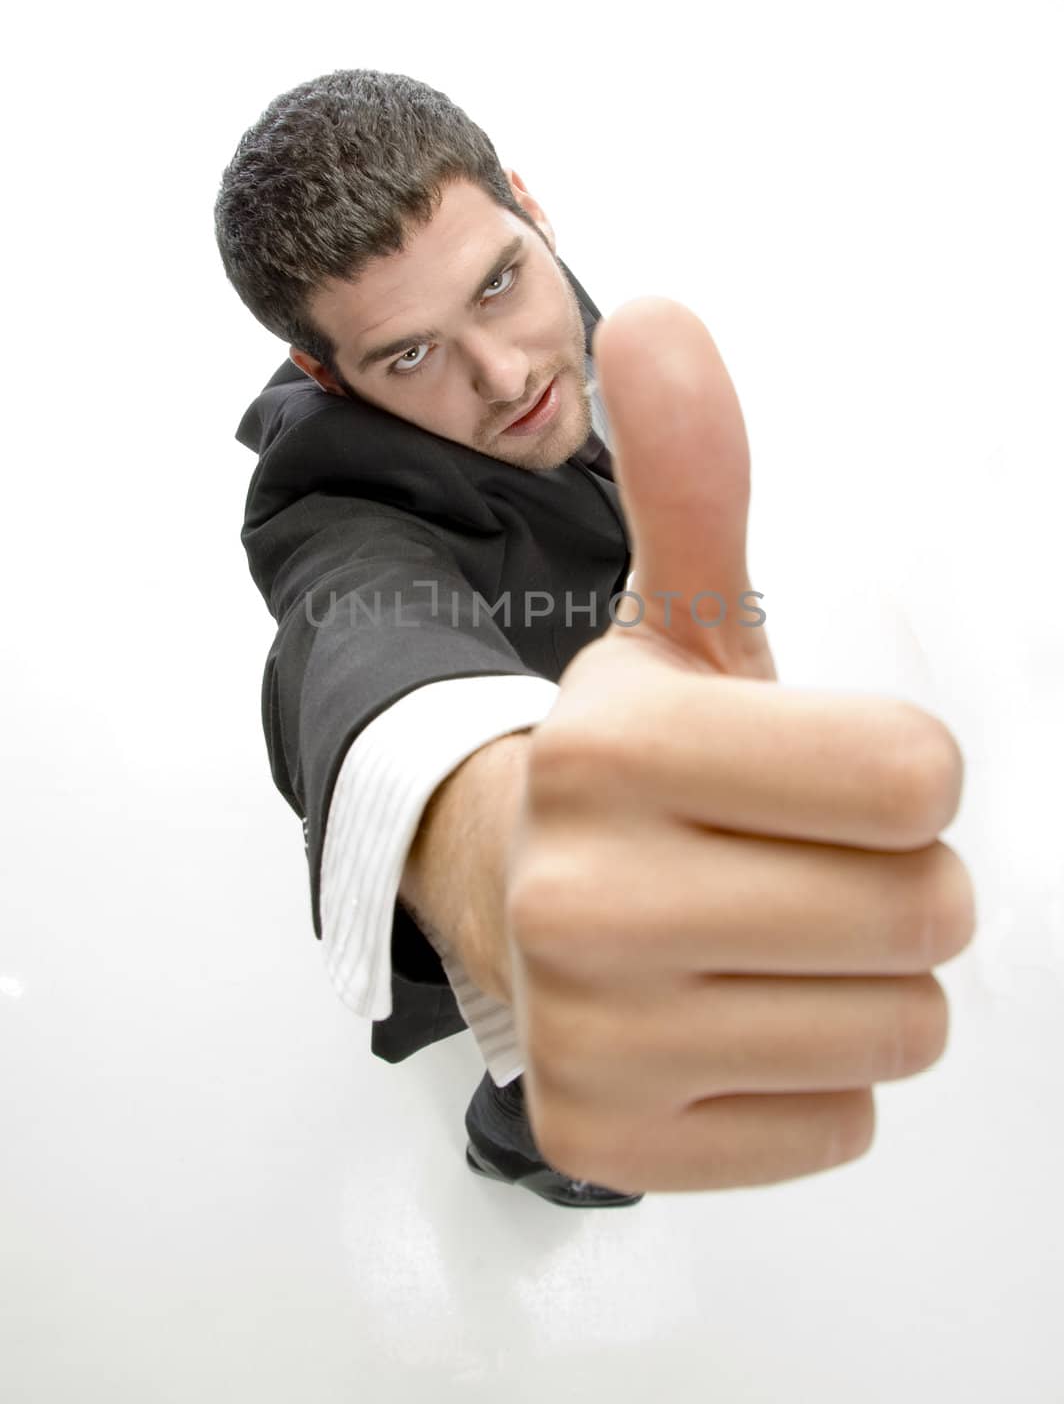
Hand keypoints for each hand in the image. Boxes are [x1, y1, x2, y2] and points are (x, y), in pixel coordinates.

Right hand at [503, 298, 975, 1193]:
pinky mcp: (603, 1144)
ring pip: (898, 1028)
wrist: (520, 901)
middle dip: (895, 882)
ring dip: (862, 980)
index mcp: (607, 743)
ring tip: (763, 939)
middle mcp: (577, 897)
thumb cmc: (638, 769)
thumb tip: (662, 315)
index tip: (819, 773)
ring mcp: (588, 1035)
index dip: (901, 775)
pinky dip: (811, 1075)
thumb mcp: (674, 626)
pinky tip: (729, 1021)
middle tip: (799, 862)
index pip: (913, 779)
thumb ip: (693, 478)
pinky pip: (838, 1121)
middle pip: (924, 912)